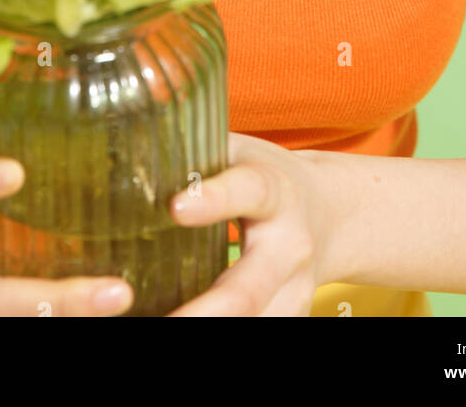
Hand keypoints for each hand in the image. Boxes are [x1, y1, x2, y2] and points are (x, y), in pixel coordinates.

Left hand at [165, 132, 336, 316]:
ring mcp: (292, 291)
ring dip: (207, 327)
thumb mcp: (238, 151)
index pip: (248, 191)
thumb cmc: (265, 177)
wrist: (331, 214)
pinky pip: (255, 330)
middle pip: (247, 290)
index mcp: (274, 191)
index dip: (215, 199)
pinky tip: (177, 324)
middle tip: (164, 319)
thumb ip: (193, 147)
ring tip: (160, 327)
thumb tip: (135, 135)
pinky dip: (214, 330)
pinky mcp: (289, 317)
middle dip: (206, 311)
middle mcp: (289, 247)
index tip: (176, 208)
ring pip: (256, 322)